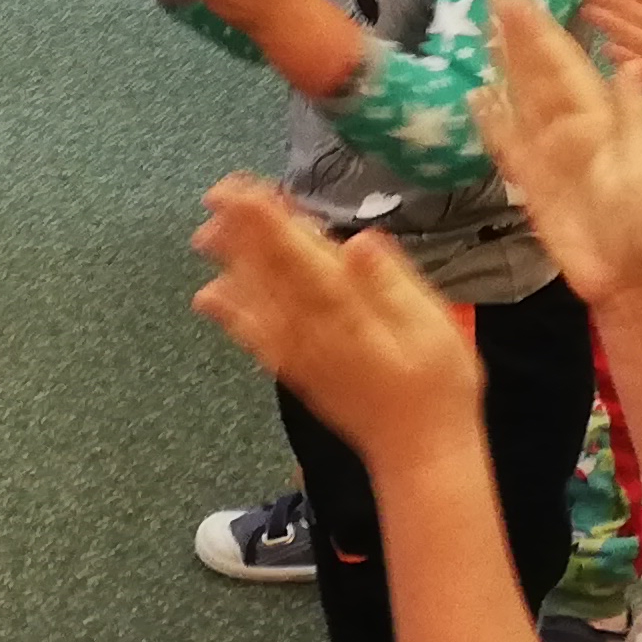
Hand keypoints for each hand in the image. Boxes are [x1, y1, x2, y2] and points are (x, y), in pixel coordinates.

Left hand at [190, 179, 479, 459]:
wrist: (419, 451)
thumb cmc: (437, 384)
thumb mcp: (433, 326)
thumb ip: (392, 283)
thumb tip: (360, 240)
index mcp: (345, 310)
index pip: (298, 255)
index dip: (268, 220)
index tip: (243, 190)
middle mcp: (311, 328)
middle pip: (268, 272)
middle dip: (242, 231)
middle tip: (218, 193)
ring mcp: (298, 352)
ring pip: (255, 300)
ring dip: (229, 265)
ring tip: (204, 236)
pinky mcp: (295, 369)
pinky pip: (254, 336)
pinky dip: (229, 314)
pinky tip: (209, 297)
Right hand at [474, 0, 641, 307]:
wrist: (632, 276)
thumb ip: (636, 115)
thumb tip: (632, 64)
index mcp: (602, 118)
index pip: (567, 65)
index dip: (545, 33)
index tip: (525, 0)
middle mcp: (571, 129)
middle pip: (538, 75)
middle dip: (519, 38)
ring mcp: (548, 155)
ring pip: (520, 101)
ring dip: (504, 68)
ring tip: (484, 33)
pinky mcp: (530, 184)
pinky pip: (507, 144)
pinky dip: (492, 121)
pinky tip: (477, 96)